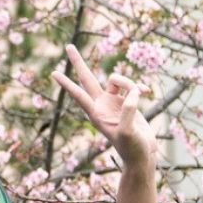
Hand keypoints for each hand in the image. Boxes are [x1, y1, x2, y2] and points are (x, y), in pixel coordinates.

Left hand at [53, 43, 153, 166]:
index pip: (79, 94)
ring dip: (130, 83)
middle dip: (79, 63)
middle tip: (68, 46)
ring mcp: (114, 102)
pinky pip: (133, 87)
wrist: (142, 156)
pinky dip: (140, 87)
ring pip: (118, 80)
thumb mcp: (129, 132)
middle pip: (88, 78)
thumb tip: (133, 93)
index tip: (53, 73)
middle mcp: (102, 105)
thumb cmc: (132, 149)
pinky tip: (149, 92)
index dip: (67, 84)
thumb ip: (128, 111)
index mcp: (96, 113)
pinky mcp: (127, 102)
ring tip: (141, 94)